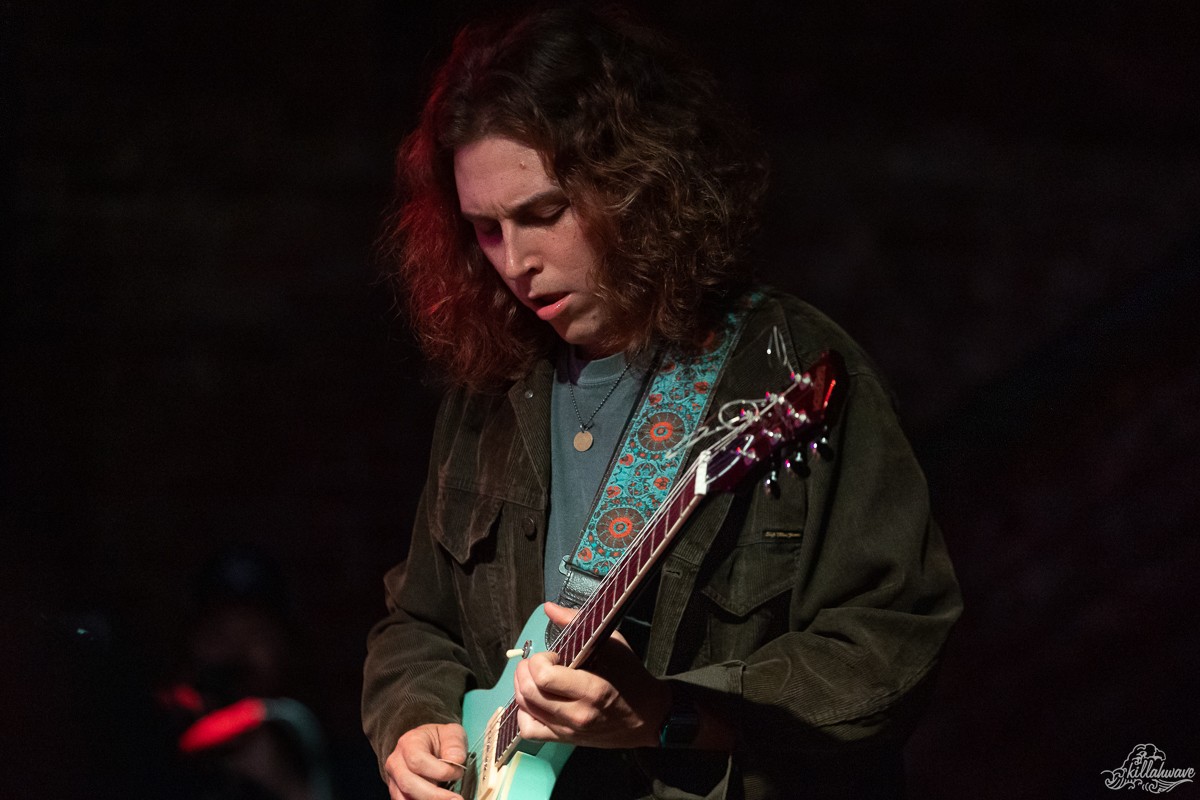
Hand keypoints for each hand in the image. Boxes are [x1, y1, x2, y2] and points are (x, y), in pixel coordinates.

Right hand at [383, 723, 466, 799]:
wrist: (428, 745)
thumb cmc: (439, 739)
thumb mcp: (452, 733)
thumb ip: (455, 743)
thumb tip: (455, 759)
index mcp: (409, 742)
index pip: (418, 761)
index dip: (439, 771)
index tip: (457, 773)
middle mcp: (396, 761)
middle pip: (408, 784)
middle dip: (434, 795)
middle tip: (456, 799)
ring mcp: (394, 778)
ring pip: (404, 797)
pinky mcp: (396, 792)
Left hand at [513, 602, 670, 748]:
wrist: (647, 716)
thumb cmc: (630, 677)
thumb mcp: (613, 644)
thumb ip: (578, 623)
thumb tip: (549, 607)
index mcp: (592, 689)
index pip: (544, 677)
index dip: (540, 660)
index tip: (553, 654)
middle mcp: (577, 713)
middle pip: (529, 692)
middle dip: (526, 670)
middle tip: (539, 662)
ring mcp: (569, 729)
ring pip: (525, 709)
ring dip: (522, 687)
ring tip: (534, 676)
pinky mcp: (565, 739)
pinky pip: (530, 730)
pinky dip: (524, 713)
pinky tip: (534, 700)